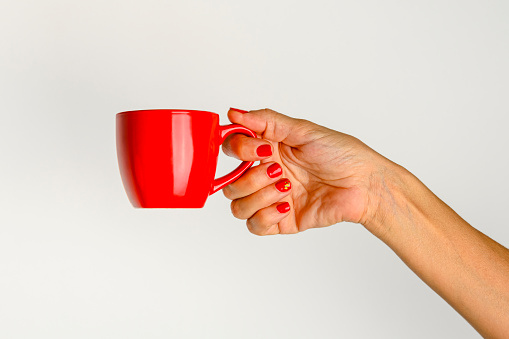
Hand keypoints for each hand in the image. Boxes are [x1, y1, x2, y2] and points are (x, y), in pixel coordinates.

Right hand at [222, 108, 385, 234]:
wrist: (364, 185)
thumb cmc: (342, 155)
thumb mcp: (303, 131)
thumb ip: (267, 121)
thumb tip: (234, 113)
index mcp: (269, 150)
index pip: (233, 150)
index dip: (239, 150)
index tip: (260, 149)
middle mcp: (266, 174)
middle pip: (230, 183)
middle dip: (251, 177)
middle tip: (278, 171)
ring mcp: (272, 199)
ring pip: (238, 206)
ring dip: (259, 196)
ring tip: (287, 188)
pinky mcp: (281, 220)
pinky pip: (255, 226)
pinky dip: (266, 216)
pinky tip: (287, 205)